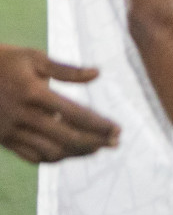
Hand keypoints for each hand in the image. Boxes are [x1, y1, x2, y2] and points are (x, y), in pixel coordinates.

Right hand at [0, 45, 118, 162]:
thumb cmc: (3, 60)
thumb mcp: (33, 57)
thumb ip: (67, 70)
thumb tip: (97, 73)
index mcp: (34, 94)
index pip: (76, 115)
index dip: (99, 125)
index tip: (118, 129)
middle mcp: (23, 116)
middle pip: (67, 138)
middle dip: (95, 142)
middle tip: (115, 143)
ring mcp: (10, 131)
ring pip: (50, 152)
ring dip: (77, 153)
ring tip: (96, 148)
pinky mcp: (2, 140)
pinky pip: (32, 156)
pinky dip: (53, 157)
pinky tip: (68, 151)